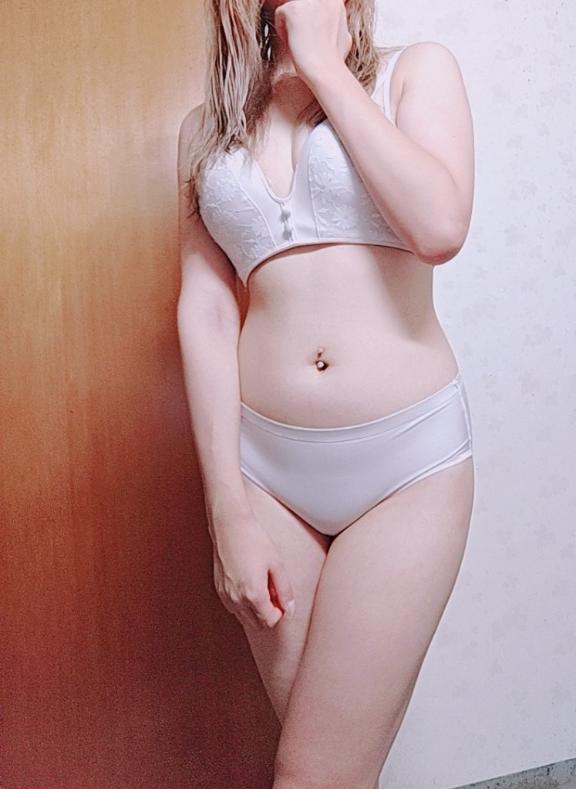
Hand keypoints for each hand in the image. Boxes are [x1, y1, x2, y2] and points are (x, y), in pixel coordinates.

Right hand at [211, 510, 295, 629]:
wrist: (229, 525)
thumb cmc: (253, 540)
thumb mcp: (277, 564)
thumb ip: (285, 591)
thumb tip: (290, 610)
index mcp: (253, 594)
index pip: (270, 621)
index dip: (280, 612)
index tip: (281, 598)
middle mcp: (236, 599)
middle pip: (257, 623)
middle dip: (268, 613)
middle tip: (272, 591)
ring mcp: (225, 595)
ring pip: (244, 618)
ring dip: (255, 609)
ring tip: (260, 585)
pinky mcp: (219, 589)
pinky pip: (233, 607)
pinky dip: (243, 603)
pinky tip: (248, 584)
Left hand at [274, 0, 351, 81]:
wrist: (324, 70)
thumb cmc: (332, 63)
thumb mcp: (343, 38)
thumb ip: (336, 26)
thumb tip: (341, 28)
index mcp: (335, 3)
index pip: (312, 8)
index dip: (310, 25)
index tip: (312, 40)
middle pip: (301, 7)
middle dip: (300, 23)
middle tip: (305, 43)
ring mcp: (309, 1)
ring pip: (290, 9)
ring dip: (291, 26)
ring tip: (300, 44)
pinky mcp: (294, 7)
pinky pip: (280, 14)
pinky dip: (282, 30)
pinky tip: (293, 43)